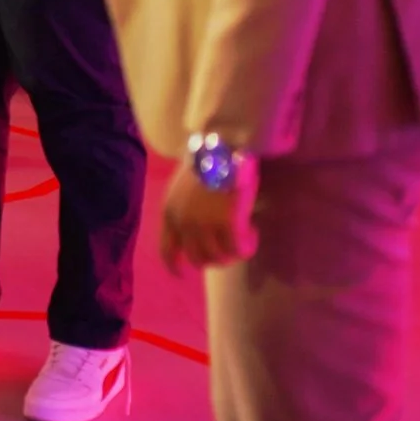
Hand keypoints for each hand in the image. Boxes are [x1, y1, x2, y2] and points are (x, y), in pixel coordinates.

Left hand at [160, 156, 258, 270]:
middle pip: (199, 259)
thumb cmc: (206, 163)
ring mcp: (205, 225)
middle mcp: (184, 223)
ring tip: (243, 237)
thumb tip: (198, 235)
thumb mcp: (182, 188)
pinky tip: (252, 233)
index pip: (167, 250)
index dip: (175, 266)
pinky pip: (239, 250)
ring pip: (220, 258)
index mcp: (169, 213)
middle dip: (216, 258)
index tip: (183, 274)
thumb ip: (185, 212)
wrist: (222, 146)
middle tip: (229, 248)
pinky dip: (247, 247)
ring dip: (234, 253)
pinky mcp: (228, 224)